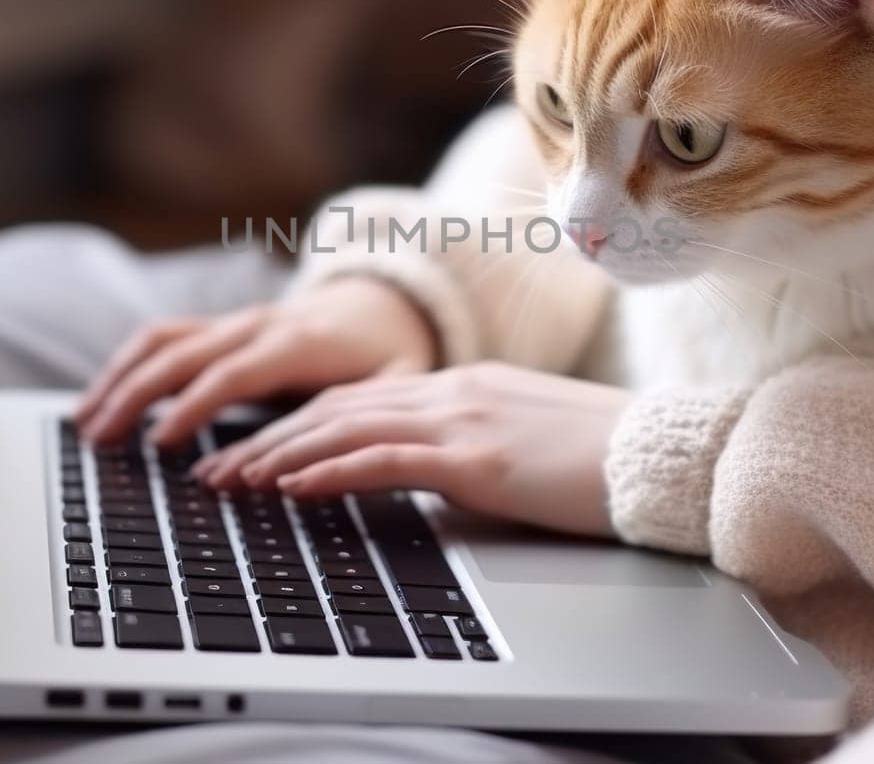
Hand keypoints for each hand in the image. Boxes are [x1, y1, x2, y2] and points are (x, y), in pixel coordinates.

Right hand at [76, 278, 436, 445]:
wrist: (389, 304)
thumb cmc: (393, 355)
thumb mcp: (400, 386)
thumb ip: (367, 418)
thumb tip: (329, 461)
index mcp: (299, 342)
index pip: (232, 373)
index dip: (193, 407)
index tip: (158, 444)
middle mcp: (258, 324)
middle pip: (181, 353)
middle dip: (134, 394)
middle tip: (97, 439)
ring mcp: (235, 321)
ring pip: (163, 340)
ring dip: (119, 378)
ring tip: (84, 423)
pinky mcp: (222, 326)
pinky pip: (166, 337)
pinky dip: (128, 364)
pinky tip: (103, 398)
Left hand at [192, 362, 630, 536]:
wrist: (657, 456)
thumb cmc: (599, 457)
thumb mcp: (522, 437)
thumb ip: (471, 440)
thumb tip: (433, 466)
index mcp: (463, 385)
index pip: (359, 399)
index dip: (298, 424)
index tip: (254, 448)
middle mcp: (452, 391)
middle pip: (336, 408)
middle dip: (268, 438)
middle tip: (216, 467)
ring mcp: (461, 420)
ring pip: (345, 429)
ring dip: (279, 456)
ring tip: (232, 481)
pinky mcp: (473, 459)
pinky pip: (382, 461)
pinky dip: (327, 472)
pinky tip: (290, 488)